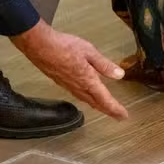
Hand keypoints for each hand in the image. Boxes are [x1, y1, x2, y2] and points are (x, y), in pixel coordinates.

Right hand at [11, 19, 127, 119]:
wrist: (39, 47)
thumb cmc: (64, 47)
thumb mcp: (90, 52)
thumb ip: (104, 65)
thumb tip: (120, 75)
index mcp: (88, 81)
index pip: (104, 99)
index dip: (115, 109)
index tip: (123, 116)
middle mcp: (78, 87)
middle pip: (96, 103)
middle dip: (108, 110)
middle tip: (118, 116)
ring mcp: (68, 86)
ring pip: (86, 100)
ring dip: (98, 106)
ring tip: (106, 109)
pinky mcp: (62, 82)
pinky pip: (78, 95)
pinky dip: (88, 100)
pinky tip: (88, 97)